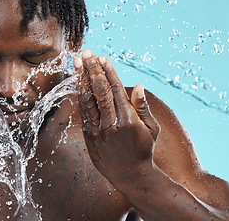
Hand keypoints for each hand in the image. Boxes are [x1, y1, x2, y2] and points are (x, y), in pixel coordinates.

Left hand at [73, 50, 159, 186]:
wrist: (131, 176)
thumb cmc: (143, 149)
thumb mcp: (151, 129)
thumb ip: (143, 107)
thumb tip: (138, 86)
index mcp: (129, 120)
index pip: (115, 90)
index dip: (107, 72)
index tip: (101, 57)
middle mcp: (111, 125)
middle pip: (99, 91)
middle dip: (91, 70)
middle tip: (85, 53)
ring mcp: (98, 131)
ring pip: (87, 100)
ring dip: (81, 79)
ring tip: (77, 63)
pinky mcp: (89, 137)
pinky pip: (83, 112)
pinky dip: (80, 96)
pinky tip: (77, 83)